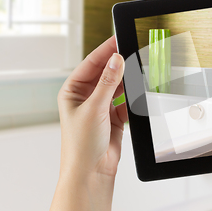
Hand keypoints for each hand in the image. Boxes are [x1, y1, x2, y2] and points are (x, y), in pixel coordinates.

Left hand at [58, 35, 127, 178]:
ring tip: (139, 69)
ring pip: (117, 86)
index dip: (105, 51)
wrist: (92, 172)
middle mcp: (85, 97)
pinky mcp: (114, 117)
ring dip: (127, 80)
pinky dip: (133, 97)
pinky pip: (126, 101)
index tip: (118, 39)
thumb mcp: (94, 108)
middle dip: (118, 64)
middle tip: (133, 51)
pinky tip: (139, 91)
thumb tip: (116, 60)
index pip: (91, 64)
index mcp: (72, 91)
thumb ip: (108, 83)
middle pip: (105, 73)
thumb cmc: (81, 145)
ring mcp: (101, 107)